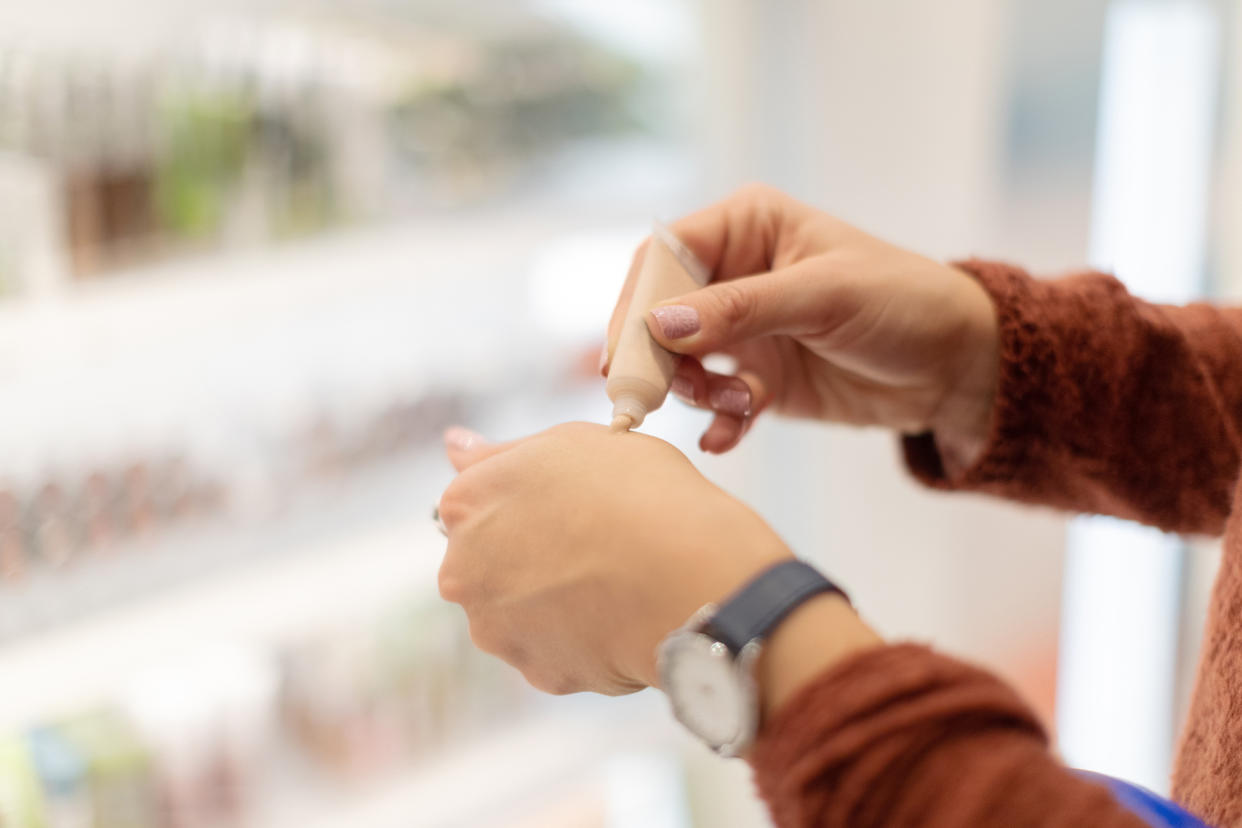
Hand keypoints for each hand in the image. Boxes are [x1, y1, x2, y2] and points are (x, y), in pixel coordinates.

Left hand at [436, 422, 795, 694]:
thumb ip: (505, 452)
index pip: (475, 502)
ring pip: (520, 613)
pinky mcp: (539, 674)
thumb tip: (455, 446)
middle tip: (598, 543)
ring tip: (616, 582)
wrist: (690, 577)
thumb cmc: (641, 494)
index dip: (529, 501)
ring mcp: (497, 629)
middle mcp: (465, 570)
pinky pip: (557, 653)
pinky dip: (584, 641)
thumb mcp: (575, 443)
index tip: (571, 504)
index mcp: (467, 503)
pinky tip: (623, 617)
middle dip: (531, 557)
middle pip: (490, 563)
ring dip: (554, 602)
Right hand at [604, 184, 998, 468]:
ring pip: (682, 362)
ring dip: (696, 391)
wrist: (959, 367)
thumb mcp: (823, 297)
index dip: (637, 301)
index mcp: (747, 226)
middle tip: (650, 397)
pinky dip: (718, 422)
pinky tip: (727, 439)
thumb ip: (740, 310)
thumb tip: (661, 325)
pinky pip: (716, 401)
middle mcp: (735, 273)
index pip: (665, 255)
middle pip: (660, 312)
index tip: (626, 351)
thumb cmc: (903, 303)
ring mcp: (744, 329)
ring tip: (736, 406)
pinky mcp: (758, 377)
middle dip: (656, 357)